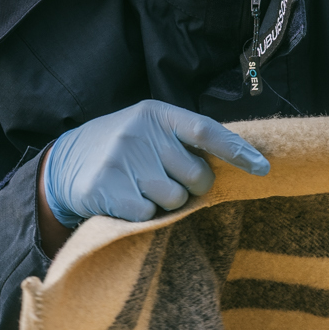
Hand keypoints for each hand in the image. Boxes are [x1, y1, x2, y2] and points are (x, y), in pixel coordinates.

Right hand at [41, 99, 269, 227]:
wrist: (65, 163)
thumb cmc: (123, 148)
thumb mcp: (150, 130)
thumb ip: (185, 140)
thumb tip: (242, 158)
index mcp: (157, 114)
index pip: (205, 130)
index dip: (237, 150)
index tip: (262, 168)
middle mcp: (140, 132)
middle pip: (196, 175)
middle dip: (193, 186)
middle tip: (171, 182)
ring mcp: (121, 159)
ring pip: (174, 198)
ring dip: (167, 202)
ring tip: (145, 190)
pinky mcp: (106, 187)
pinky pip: (149, 214)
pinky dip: (144, 215)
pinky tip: (128, 201)